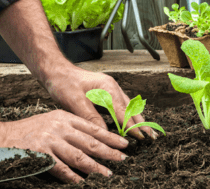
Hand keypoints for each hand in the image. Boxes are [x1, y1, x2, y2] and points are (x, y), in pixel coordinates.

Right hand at [0, 109, 128, 182]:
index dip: (109, 136)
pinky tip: (81, 182)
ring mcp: (50, 140)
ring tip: (108, 173)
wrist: (3, 136)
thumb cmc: (30, 129)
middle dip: (108, 151)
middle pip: (89, 141)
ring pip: (78, 155)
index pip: (92, 127)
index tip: (123, 143)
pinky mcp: (41, 154)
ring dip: (95, 166)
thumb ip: (70, 128)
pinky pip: (60, 168)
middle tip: (122, 159)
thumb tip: (91, 140)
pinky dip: (72, 176)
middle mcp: (60, 127)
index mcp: (64, 117)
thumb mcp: (52, 120)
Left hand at [43, 65, 158, 139]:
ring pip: (127, 106)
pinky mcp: (105, 91)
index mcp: (107, 87)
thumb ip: (91, 118)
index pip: (123, 111)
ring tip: (146, 132)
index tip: (142, 138)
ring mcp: (109, 88)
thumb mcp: (75, 102)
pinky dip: (127, 114)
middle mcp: (112, 87)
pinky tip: (130, 122)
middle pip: (130, 107)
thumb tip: (105, 134)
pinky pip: (120, 104)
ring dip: (136, 119)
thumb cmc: (64, 83)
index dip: (132, 126)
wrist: (56, 71)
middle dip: (141, 122)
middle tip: (152, 137)